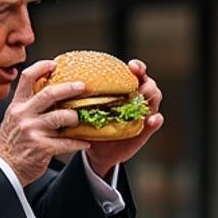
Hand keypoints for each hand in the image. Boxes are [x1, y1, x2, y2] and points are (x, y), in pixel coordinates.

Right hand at [0, 59, 96, 185]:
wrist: (4, 169)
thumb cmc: (12, 144)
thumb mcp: (13, 119)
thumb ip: (28, 106)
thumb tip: (50, 93)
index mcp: (17, 106)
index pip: (27, 78)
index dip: (42, 67)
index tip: (55, 64)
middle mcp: (24, 115)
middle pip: (49, 94)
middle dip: (69, 88)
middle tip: (82, 86)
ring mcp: (32, 131)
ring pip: (61, 117)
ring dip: (74, 117)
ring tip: (79, 119)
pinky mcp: (41, 148)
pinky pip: (66, 142)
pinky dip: (78, 143)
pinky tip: (84, 143)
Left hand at [83, 60, 163, 177]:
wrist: (97, 152)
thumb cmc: (92, 126)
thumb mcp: (86, 111)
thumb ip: (81, 99)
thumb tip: (62, 85)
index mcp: (124, 91)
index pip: (135, 74)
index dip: (137, 68)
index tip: (132, 66)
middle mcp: (135, 100)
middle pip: (148, 85)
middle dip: (147, 82)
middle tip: (140, 85)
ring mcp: (142, 115)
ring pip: (154, 101)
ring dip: (152, 98)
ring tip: (145, 97)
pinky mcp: (144, 131)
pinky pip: (154, 123)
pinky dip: (155, 120)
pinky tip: (152, 120)